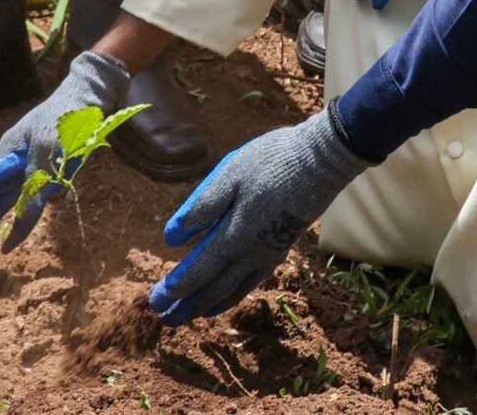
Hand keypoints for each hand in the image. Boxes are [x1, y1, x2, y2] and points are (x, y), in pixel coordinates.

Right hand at [0, 50, 130, 250]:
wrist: (86, 102)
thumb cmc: (63, 117)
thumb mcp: (48, 142)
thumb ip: (36, 176)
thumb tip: (26, 212)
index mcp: (5, 152)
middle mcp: (11, 165)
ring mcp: (26, 172)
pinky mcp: (44, 179)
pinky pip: (26, 206)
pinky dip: (18, 224)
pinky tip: (8, 243)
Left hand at [148, 111, 370, 325]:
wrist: (321, 161)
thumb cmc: (271, 162)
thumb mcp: (230, 174)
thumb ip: (201, 207)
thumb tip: (171, 238)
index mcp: (233, 236)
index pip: (196, 272)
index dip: (174, 288)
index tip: (155, 300)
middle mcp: (250, 254)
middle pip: (212, 289)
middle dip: (185, 304)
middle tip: (163, 317)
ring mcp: (267, 255)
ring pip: (232, 291)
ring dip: (206, 306)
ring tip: (188, 316)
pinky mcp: (280, 249)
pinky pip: (250, 284)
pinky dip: (232, 297)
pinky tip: (224, 298)